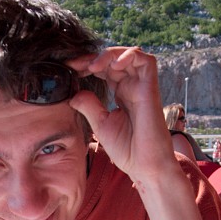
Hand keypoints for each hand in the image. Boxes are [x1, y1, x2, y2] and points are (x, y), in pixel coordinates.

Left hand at [67, 47, 181, 186]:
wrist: (144, 166)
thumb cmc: (128, 150)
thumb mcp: (100, 125)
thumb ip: (88, 106)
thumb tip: (74, 94)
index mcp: (121, 94)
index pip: (105, 70)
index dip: (88, 65)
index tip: (70, 69)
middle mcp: (132, 88)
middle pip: (115, 59)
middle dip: (94, 58)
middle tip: (76, 65)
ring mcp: (142, 87)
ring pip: (130, 55)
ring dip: (111, 54)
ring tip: (94, 65)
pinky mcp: (151, 89)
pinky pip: (146, 61)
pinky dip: (130, 55)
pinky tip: (113, 65)